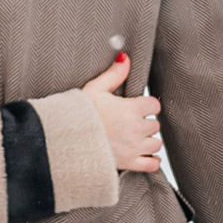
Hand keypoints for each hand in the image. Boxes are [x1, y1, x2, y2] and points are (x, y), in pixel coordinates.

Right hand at [81, 53, 163, 174]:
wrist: (66, 140)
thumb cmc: (78, 114)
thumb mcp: (95, 89)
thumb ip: (114, 74)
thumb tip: (125, 57)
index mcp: (130, 109)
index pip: (154, 105)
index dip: (147, 105)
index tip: (137, 107)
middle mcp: (136, 129)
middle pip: (155, 125)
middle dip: (145, 123)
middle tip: (131, 122)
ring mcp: (133, 147)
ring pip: (156, 144)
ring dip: (148, 140)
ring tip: (136, 138)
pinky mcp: (129, 163)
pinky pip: (152, 165)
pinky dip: (152, 161)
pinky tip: (146, 155)